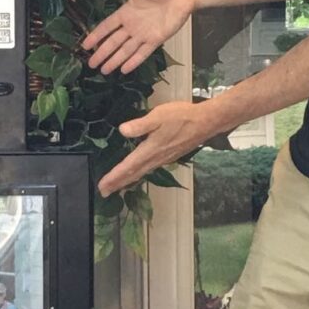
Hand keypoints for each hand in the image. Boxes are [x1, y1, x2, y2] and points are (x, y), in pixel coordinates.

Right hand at [83, 0, 194, 74]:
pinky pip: (142, 53)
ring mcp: (144, 34)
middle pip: (113, 42)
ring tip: (104, 71)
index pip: (107, 27)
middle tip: (91, 64)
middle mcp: (133, 26)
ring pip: (126, 51)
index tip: (85, 45)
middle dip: (102, 53)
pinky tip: (124, 70)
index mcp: (126, 12)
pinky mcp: (156, 40)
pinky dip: (133, 62)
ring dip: (115, 60)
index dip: (96, 36)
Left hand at [97, 100, 214, 195]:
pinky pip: (150, 168)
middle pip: (134, 174)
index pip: (128, 166)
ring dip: (128, 180)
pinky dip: (139, 173)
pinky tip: (138, 171)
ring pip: (142, 172)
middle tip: (103, 192)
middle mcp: (156, 158)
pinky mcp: (170, 156)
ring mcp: (164, 158)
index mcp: (150, 149)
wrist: (206, 122)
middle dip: (118, 184)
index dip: (114, 177)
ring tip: (117, 185)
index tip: (102, 186)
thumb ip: (140, 125)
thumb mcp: (158, 116)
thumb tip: (122, 131)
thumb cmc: (181, 117)